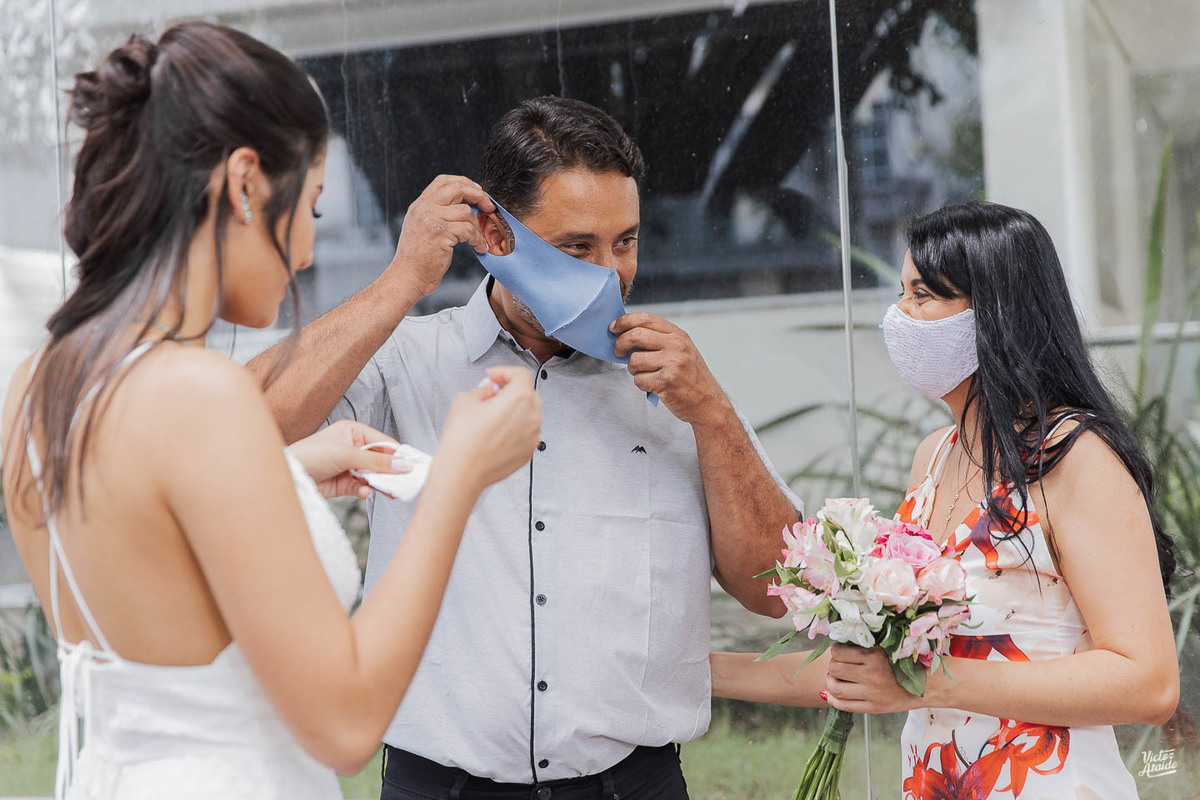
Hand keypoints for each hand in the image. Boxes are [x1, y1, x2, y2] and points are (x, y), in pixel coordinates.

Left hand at [288, 421, 411, 499]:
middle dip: (391, 471)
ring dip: (380, 483)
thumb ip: (377, 462)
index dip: (398, 454)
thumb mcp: (348, 455)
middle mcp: (352, 447)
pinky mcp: (343, 483)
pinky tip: (365, 492)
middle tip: (406, 481)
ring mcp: (348, 466)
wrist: (288, 476)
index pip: (383, 442)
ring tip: (391, 491)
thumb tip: (404, 465)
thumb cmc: (311, 455)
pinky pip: (361, 486)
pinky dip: (365, 490)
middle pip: (380, 460)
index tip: (414, 465)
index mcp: (353, 432)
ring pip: (372, 475)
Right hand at [388, 175, 494, 297]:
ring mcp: (430, 219)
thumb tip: (467, 207)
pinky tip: (479, 248)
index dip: (464, 182)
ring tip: (480, 239)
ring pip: (466, 211)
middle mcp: (423, 208)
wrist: (407, 277)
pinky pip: (468, 229)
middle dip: (478, 195)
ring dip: (478, 226)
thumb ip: (438, 214)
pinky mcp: (440, 232)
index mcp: (419, 205)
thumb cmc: (418, 259)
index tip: (478, 191)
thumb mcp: (422, 228)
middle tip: (489, 208)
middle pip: (457, 188)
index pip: (443, 181)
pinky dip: (478, 239)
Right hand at [434, 367, 541, 492]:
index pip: (521, 374)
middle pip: (529, 394)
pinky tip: (495, 433)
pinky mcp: (527, 453)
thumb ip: (483, 389)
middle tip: (492, 394)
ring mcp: (532, 437)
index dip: (504, 372)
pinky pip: (525, 434)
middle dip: (512, 390)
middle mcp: (532, 417)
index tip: (493, 377)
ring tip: (492, 415)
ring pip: (529, 415)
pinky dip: (515, 429)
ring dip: (515, 410)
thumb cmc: (463, 440)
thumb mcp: (465, 400)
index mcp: (520, 398)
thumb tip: (490, 391)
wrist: (462, 472)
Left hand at [611, 312, 726, 424]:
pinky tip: (653, 385)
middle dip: (620, 344)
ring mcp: (672, 363)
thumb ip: (658, 339)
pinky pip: (639, 380)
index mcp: (678, 335)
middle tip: (619, 353)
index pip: (646, 318)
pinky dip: (641, 384)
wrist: (708, 402)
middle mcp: (676, 346)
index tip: (613, 327)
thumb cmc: (691, 377)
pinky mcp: (666, 381)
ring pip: (634, 360)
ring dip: (633, 369)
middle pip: (635, 336)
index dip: (625, 321)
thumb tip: (626, 333)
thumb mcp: (681, 350)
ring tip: (645, 374)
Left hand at [824, 643, 923, 714]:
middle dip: (833, 665)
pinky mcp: (873, 708)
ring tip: (836, 677)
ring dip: (831, 681)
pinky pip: (844, 705)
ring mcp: (871, 693)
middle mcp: (871, 674)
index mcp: (874, 656)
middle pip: (834, 668)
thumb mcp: (884, 649)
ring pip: (835, 687)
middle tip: (838, 665)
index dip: (836, 650)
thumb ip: (863, 647)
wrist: (925, 685)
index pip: (838, 651)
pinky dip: (833, 699)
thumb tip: (836, 646)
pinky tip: (832, 693)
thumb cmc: (903, 664)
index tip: (840, 651)